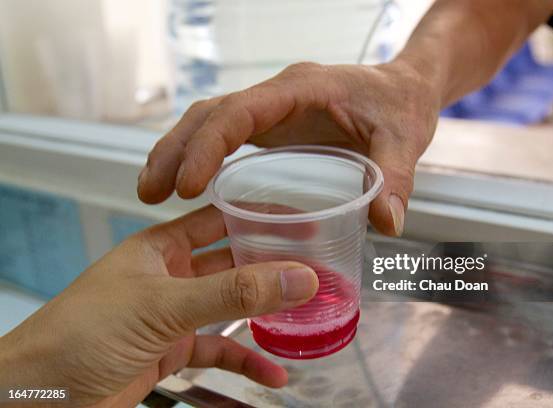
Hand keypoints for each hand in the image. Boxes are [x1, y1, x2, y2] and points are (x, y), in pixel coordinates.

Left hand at [0, 206, 317, 407]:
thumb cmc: (83, 333)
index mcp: (161, 247)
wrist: (41, 397)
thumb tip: (297, 277)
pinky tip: (272, 373)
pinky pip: (218, 351)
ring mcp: (172, 315)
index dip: (258, 218)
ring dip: (264, 315)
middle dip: (272, 269)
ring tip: (304, 317)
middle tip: (315, 271)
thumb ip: (233, 293)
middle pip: (232, 265)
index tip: (301, 221)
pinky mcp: (171, 351)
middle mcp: (170, 276)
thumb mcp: (164, 305)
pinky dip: (245, 361)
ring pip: (230, 309)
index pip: (218, 219)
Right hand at [137, 62, 440, 235]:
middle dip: (175, 150)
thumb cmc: (400, 106)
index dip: (208, 146)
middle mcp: (277, 95)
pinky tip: (186, 186)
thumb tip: (386, 223)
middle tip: (150, 194)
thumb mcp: (405, 138)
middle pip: (210, 113)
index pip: (239, 112)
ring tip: (151, 191)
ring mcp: (271, 108)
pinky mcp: (272, 123)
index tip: (187, 186)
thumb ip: (396, 177)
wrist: (402, 89)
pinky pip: (224, 133)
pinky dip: (199, 155)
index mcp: (300, 89)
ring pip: (209, 120)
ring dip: (177, 151)